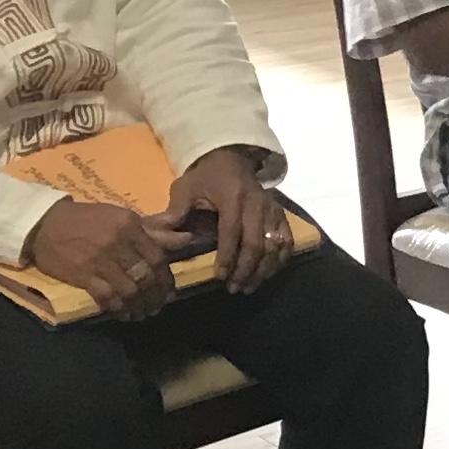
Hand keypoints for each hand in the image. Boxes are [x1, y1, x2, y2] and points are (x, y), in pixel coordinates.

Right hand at [30, 194, 177, 320]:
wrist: (45, 224)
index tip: (168, 291)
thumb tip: (185, 238)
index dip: (166, 278)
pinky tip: (124, 314)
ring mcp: (99, 260)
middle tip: (158, 306)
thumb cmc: (87, 220)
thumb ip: (155, 230)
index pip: (157, 256)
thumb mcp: (122, 217)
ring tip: (143, 313)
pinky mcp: (83, 275)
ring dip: (140, 306)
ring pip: (130, 289)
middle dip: (156, 296)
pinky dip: (119, 309)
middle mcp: (117, 242)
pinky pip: (108, 297)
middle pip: (146, 276)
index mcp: (130, 225)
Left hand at [168, 147, 300, 290]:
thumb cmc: (207, 177)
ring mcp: (272, 209)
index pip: (231, 232)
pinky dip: (279, 260)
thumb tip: (162, 233)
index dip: (227, 257)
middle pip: (256, 243)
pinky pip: (286, 241)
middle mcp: (256, 203)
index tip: (220, 276)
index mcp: (232, 197)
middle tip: (234, 288)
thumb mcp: (186, 187)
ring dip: (262, 270)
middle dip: (245, 269)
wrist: (232, 159)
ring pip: (273, 245)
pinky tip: (267, 274)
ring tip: (248, 287)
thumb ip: (176, 210)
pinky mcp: (281, 214)